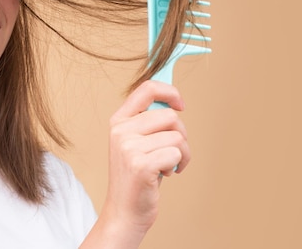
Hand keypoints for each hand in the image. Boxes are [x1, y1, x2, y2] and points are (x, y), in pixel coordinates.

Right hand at [105, 80, 189, 232]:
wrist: (124, 211)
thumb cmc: (137, 176)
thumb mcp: (136, 142)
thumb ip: (148, 122)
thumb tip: (173, 102)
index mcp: (118, 121)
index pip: (147, 89)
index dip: (170, 92)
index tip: (181, 104)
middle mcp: (120, 131)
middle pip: (170, 116)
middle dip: (180, 135)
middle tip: (171, 152)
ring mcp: (128, 147)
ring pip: (177, 136)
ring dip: (182, 154)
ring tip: (168, 166)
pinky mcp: (141, 164)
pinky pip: (176, 154)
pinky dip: (178, 166)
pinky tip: (165, 175)